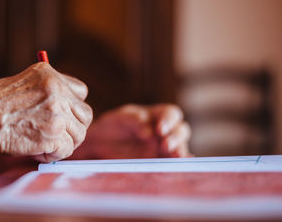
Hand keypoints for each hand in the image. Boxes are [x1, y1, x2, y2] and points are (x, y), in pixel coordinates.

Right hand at [0, 62, 92, 161]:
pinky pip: (67, 150)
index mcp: (49, 75)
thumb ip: (46, 92)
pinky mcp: (52, 134)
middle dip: (74, 128)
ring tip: (45, 145)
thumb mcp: (23, 84)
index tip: (64, 116)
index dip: (73, 106)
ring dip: (65, 143)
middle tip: (59, 136)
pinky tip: (39, 152)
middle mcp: (57, 90)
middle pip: (85, 114)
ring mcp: (57, 112)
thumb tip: (66, 111)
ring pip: (79, 134)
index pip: (81, 91)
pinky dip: (54, 155)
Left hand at [73, 104, 190, 158]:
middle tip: (165, 145)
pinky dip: (180, 166)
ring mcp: (164, 148)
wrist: (100, 144)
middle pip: (181, 131)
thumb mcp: (120, 118)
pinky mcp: (159, 163)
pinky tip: (181, 168)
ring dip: (179, 151)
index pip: (171, 113)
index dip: (169, 120)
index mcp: (157, 115)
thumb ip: (134, 121)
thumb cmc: (113, 126)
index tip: (159, 129)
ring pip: (180, 147)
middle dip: (176, 137)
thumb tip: (149, 133)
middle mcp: (165, 132)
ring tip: (174, 157)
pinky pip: (174, 165)